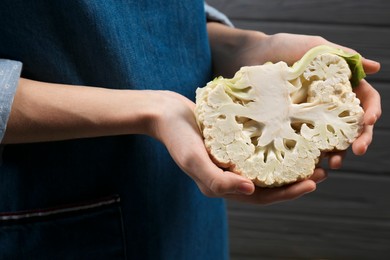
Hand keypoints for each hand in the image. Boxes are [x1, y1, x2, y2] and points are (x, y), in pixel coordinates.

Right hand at [151, 91, 326, 203]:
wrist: (167, 114)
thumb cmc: (178, 138)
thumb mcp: (194, 160)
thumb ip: (218, 180)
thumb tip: (251, 190)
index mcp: (222, 186)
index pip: (261, 196)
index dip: (288, 193)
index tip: (312, 182)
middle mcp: (230, 175)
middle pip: (269, 183)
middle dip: (296, 180)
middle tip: (322, 170)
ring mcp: (233, 159)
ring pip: (267, 166)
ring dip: (290, 163)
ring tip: (313, 154)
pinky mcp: (234, 143)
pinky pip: (260, 148)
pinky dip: (277, 146)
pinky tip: (290, 136)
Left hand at [208, 24, 380, 168]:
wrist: (252, 54)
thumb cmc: (284, 47)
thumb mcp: (315, 48)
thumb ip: (344, 56)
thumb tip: (377, 68)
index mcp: (340, 86)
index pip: (365, 101)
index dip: (371, 111)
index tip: (368, 121)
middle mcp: (327, 104)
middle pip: (352, 126)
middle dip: (359, 139)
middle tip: (357, 150)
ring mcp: (309, 117)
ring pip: (331, 140)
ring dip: (338, 154)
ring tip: (333, 164)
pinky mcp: (291, 126)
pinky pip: (304, 143)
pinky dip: (311, 156)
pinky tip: (312, 165)